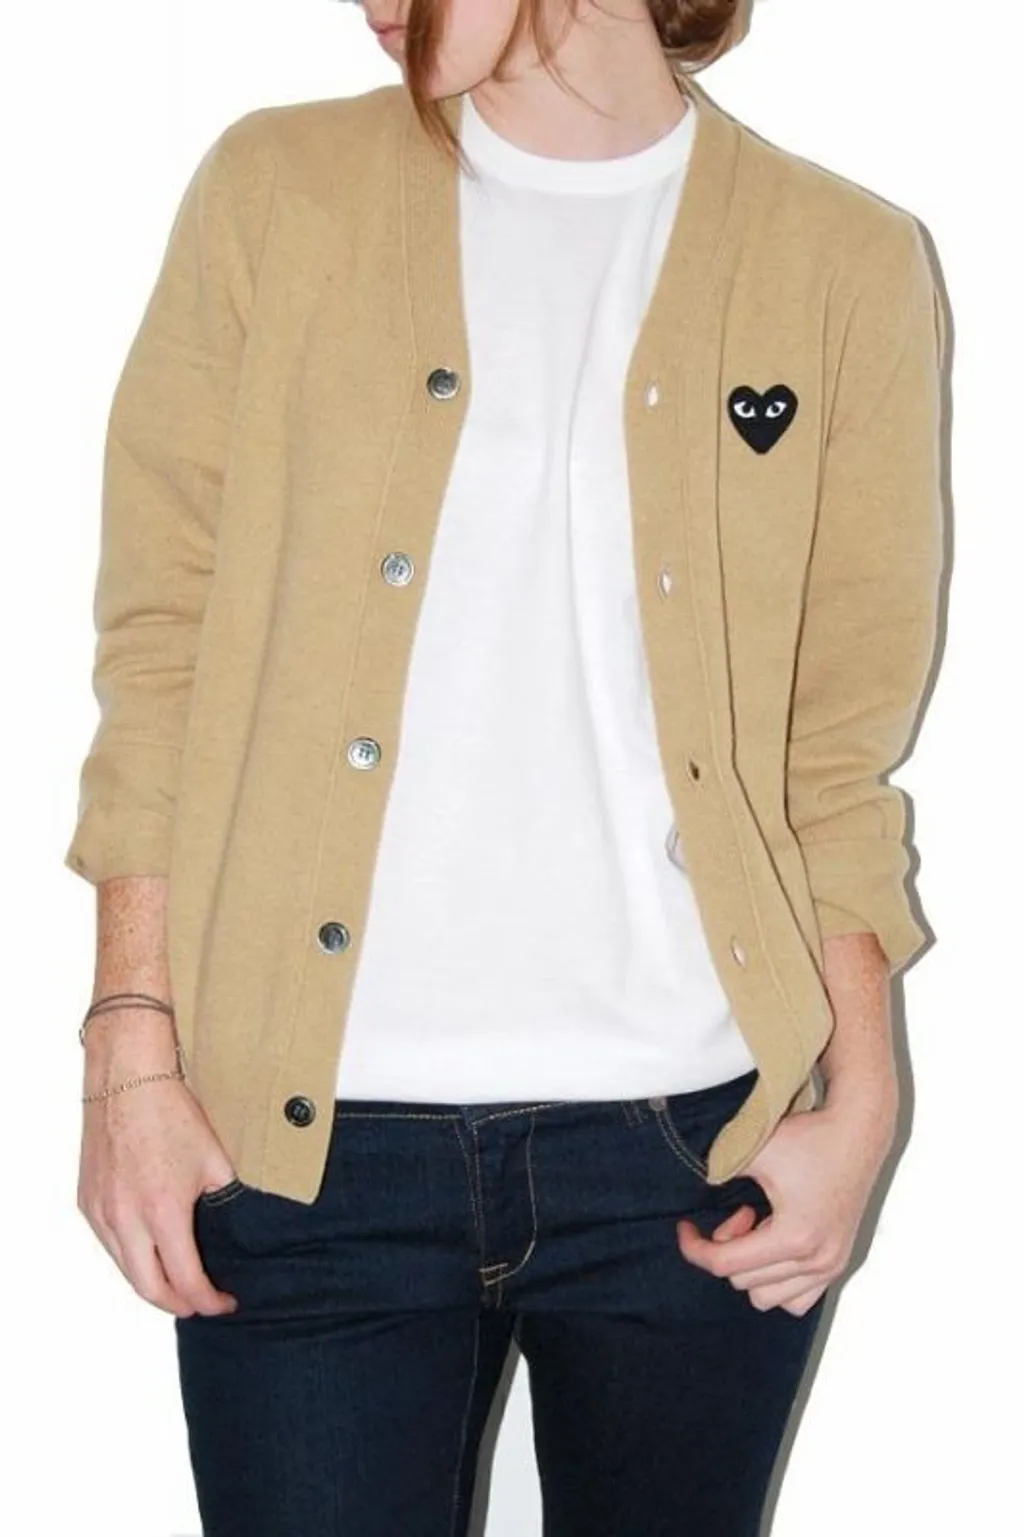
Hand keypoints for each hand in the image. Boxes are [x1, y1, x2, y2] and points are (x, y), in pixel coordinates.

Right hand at [77, 1010, 240, 1317]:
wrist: (129, 1080)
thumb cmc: (173, 1115)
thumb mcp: (215, 1162)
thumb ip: (225, 1203)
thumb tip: (241, 1232)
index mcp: (162, 1213)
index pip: (186, 1280)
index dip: (209, 1300)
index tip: (225, 1302)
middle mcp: (126, 1220)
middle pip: (150, 1289)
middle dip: (179, 1304)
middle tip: (201, 1304)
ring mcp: (101, 1213)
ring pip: (125, 1270)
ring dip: (152, 1284)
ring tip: (178, 1284)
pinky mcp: (87, 1202)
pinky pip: (110, 1245)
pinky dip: (131, 1258)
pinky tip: (150, 1252)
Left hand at [676, 1094, 896, 1315]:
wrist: (857, 1132)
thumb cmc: (810, 1139)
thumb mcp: (754, 1151)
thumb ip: (718, 1173)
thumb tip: (697, 1190)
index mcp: (794, 1237)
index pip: (726, 1265)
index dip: (695, 1248)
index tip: (684, 1227)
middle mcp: (816, 1260)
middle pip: (743, 1282)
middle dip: (729, 1246)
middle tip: (740, 1209)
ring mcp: (831, 1265)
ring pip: (768, 1297)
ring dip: (752, 1267)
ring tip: (760, 1227)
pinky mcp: (838, 1262)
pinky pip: (797, 1299)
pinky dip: (777, 1280)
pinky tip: (775, 1244)